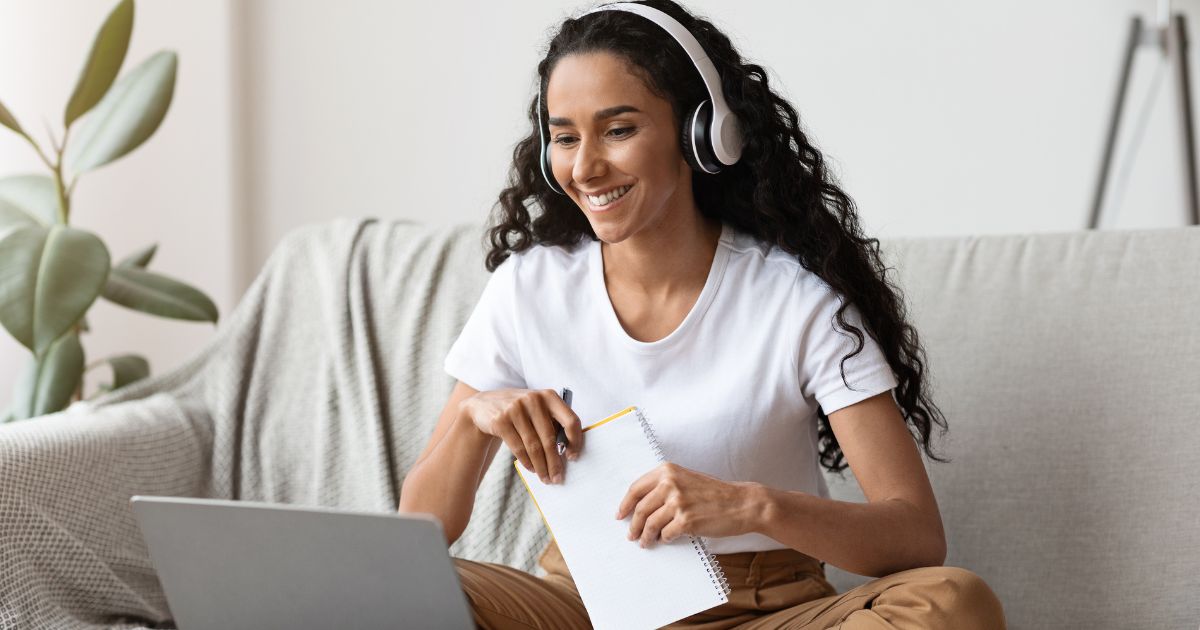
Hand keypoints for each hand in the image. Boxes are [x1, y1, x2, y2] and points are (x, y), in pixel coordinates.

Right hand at [459, 388, 582, 483]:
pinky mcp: (501, 420)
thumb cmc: (520, 411)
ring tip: (545, 478)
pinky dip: (527, 462)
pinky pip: (518, 448)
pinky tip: (532, 469)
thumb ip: (552, 423)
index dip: (575, 441)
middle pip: (550, 438)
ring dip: (541, 466)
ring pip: (533, 446)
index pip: (571, 420)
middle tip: (558, 478)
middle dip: (555, 462)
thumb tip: (566, 453)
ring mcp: (516, 409)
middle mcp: (534, 399)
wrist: (483, 405)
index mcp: (549, 396)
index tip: (573, 457)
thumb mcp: (537, 408)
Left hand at [616, 462, 764, 547]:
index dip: (625, 504)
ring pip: (650, 524)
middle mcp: (670, 483)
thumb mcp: (687, 479)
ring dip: (645, 536)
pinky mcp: (686, 520)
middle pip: (640, 509)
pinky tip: (666, 539)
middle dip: (633, 525)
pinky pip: (665, 534)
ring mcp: (678, 502)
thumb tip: (641, 505)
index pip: (636, 488)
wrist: (742, 503)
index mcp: (668, 470)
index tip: (620, 515)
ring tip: (645, 542)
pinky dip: (664, 539)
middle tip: (631, 535)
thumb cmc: (716, 493)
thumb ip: (665, 486)